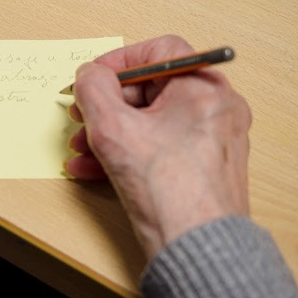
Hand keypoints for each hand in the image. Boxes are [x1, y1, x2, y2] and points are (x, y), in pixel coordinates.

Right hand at [65, 35, 251, 259]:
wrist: (194, 246)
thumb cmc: (168, 188)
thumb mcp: (112, 126)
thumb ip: (93, 88)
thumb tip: (90, 74)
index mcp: (204, 88)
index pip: (159, 51)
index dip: (118, 61)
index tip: (93, 78)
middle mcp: (216, 109)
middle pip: (151, 90)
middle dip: (106, 106)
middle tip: (82, 117)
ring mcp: (211, 139)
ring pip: (150, 121)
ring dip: (109, 132)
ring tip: (82, 149)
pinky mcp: (202, 166)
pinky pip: (158, 146)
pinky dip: (126, 152)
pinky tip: (92, 168)